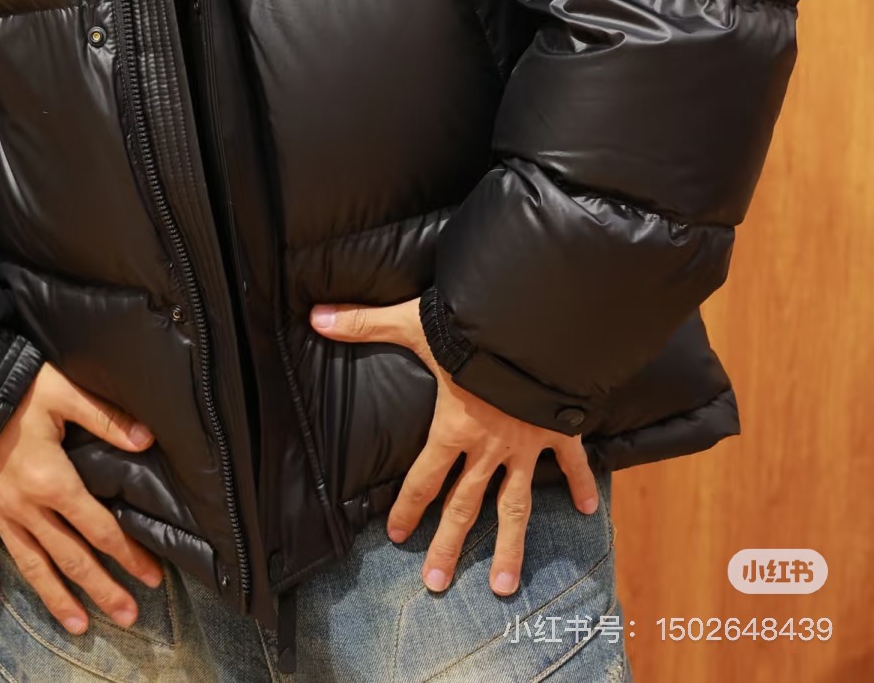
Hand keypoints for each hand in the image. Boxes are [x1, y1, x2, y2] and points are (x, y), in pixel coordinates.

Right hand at [0, 361, 165, 634]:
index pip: (100, 529)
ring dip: (56, 598)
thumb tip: (146, 439)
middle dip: (102, 589)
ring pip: (32, 564)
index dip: (129, 555)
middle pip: (72, 557)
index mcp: (54, 482)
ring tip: (78, 626)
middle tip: (127, 616)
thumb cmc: (9, 390)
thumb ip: (104, 418)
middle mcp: (28, 508)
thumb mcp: (61, 392)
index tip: (151, 577)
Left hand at [309, 296, 599, 597]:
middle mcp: (488, 446)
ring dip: (510, 548)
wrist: (537, 324)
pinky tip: (589, 511)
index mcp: (453, 427)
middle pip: (465, 506)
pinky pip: (571, 462)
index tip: (396, 536)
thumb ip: (365, 323)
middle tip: (436, 584)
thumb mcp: (414, 322)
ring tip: (503, 588)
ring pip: (517, 506)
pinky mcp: (557, 429)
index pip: (423, 478)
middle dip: (448, 545)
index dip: (407, 507)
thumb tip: (315, 316)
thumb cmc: (474, 325)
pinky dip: (583, 484)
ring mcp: (526, 443)